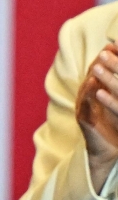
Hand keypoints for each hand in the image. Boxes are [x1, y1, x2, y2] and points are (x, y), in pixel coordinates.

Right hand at [76, 43, 117, 192]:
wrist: (107, 153)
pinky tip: (93, 86)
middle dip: (100, 62)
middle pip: (92, 75)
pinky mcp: (84, 120)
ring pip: (88, 88)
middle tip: (107, 50)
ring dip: (92, 75)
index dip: (107, 58)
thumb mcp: (117, 104)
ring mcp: (84, 108)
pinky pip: (86, 105)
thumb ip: (116, 89)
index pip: (100, 71)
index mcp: (95, 92)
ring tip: (98, 64)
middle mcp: (87, 97)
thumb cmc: (115, 127)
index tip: (115, 46)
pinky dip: (89, 95)